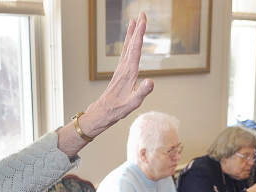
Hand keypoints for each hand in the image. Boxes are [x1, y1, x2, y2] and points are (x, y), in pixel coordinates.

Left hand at [57, 13, 153, 157]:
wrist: (104, 112)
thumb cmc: (118, 109)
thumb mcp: (133, 102)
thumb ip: (142, 91)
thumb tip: (151, 82)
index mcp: (129, 72)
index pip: (136, 48)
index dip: (140, 33)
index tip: (143, 19)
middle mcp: (124, 67)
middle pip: (132, 43)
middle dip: (137, 28)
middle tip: (142, 14)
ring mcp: (121, 69)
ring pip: (127, 47)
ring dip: (132, 34)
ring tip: (134, 21)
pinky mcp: (120, 73)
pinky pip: (125, 54)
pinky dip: (129, 44)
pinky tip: (130, 43)